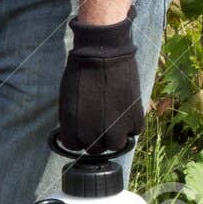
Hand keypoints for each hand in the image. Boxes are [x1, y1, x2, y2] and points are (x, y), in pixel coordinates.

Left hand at [57, 7, 143, 153]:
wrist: (102, 54)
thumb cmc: (81, 72)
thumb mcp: (68, 100)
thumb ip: (72, 120)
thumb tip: (76, 132)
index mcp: (72, 128)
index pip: (74, 145)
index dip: (78, 136)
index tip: (82, 127)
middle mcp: (93, 134)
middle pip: (95, 149)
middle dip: (96, 138)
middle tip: (100, 122)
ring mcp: (115, 129)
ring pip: (116, 145)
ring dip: (115, 135)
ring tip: (114, 120)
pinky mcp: (134, 119)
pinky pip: (134, 131)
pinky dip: (131, 124)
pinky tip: (125, 110)